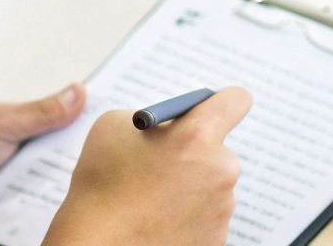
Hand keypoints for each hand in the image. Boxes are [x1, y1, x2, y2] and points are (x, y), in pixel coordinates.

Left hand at [0, 84, 87, 231]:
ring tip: (69, 191)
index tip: (102, 119)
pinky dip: (26, 206)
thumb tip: (77, 92)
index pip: (45, 114)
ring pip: (31, 180)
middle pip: (42, 151)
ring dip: (43, 186)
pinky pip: (16, 203)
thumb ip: (38, 113)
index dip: (72, 118)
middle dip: (61, 159)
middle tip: (89, 164)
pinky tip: (39, 210)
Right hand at [44, 86, 252, 245]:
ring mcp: (222, 208)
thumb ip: (154, 119)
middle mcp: (220, 169)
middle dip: (195, 154)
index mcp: (197, 135)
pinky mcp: (216, 238)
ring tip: (154, 199)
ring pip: (212, 186)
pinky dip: (188, 216)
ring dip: (190, 187)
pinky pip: (206, 216)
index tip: (211, 110)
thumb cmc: (101, 184)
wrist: (97, 244)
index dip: (222, 102)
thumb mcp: (115, 126)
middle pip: (218, 150)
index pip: (236, 100)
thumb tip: (170, 127)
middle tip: (165, 164)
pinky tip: (159, 220)